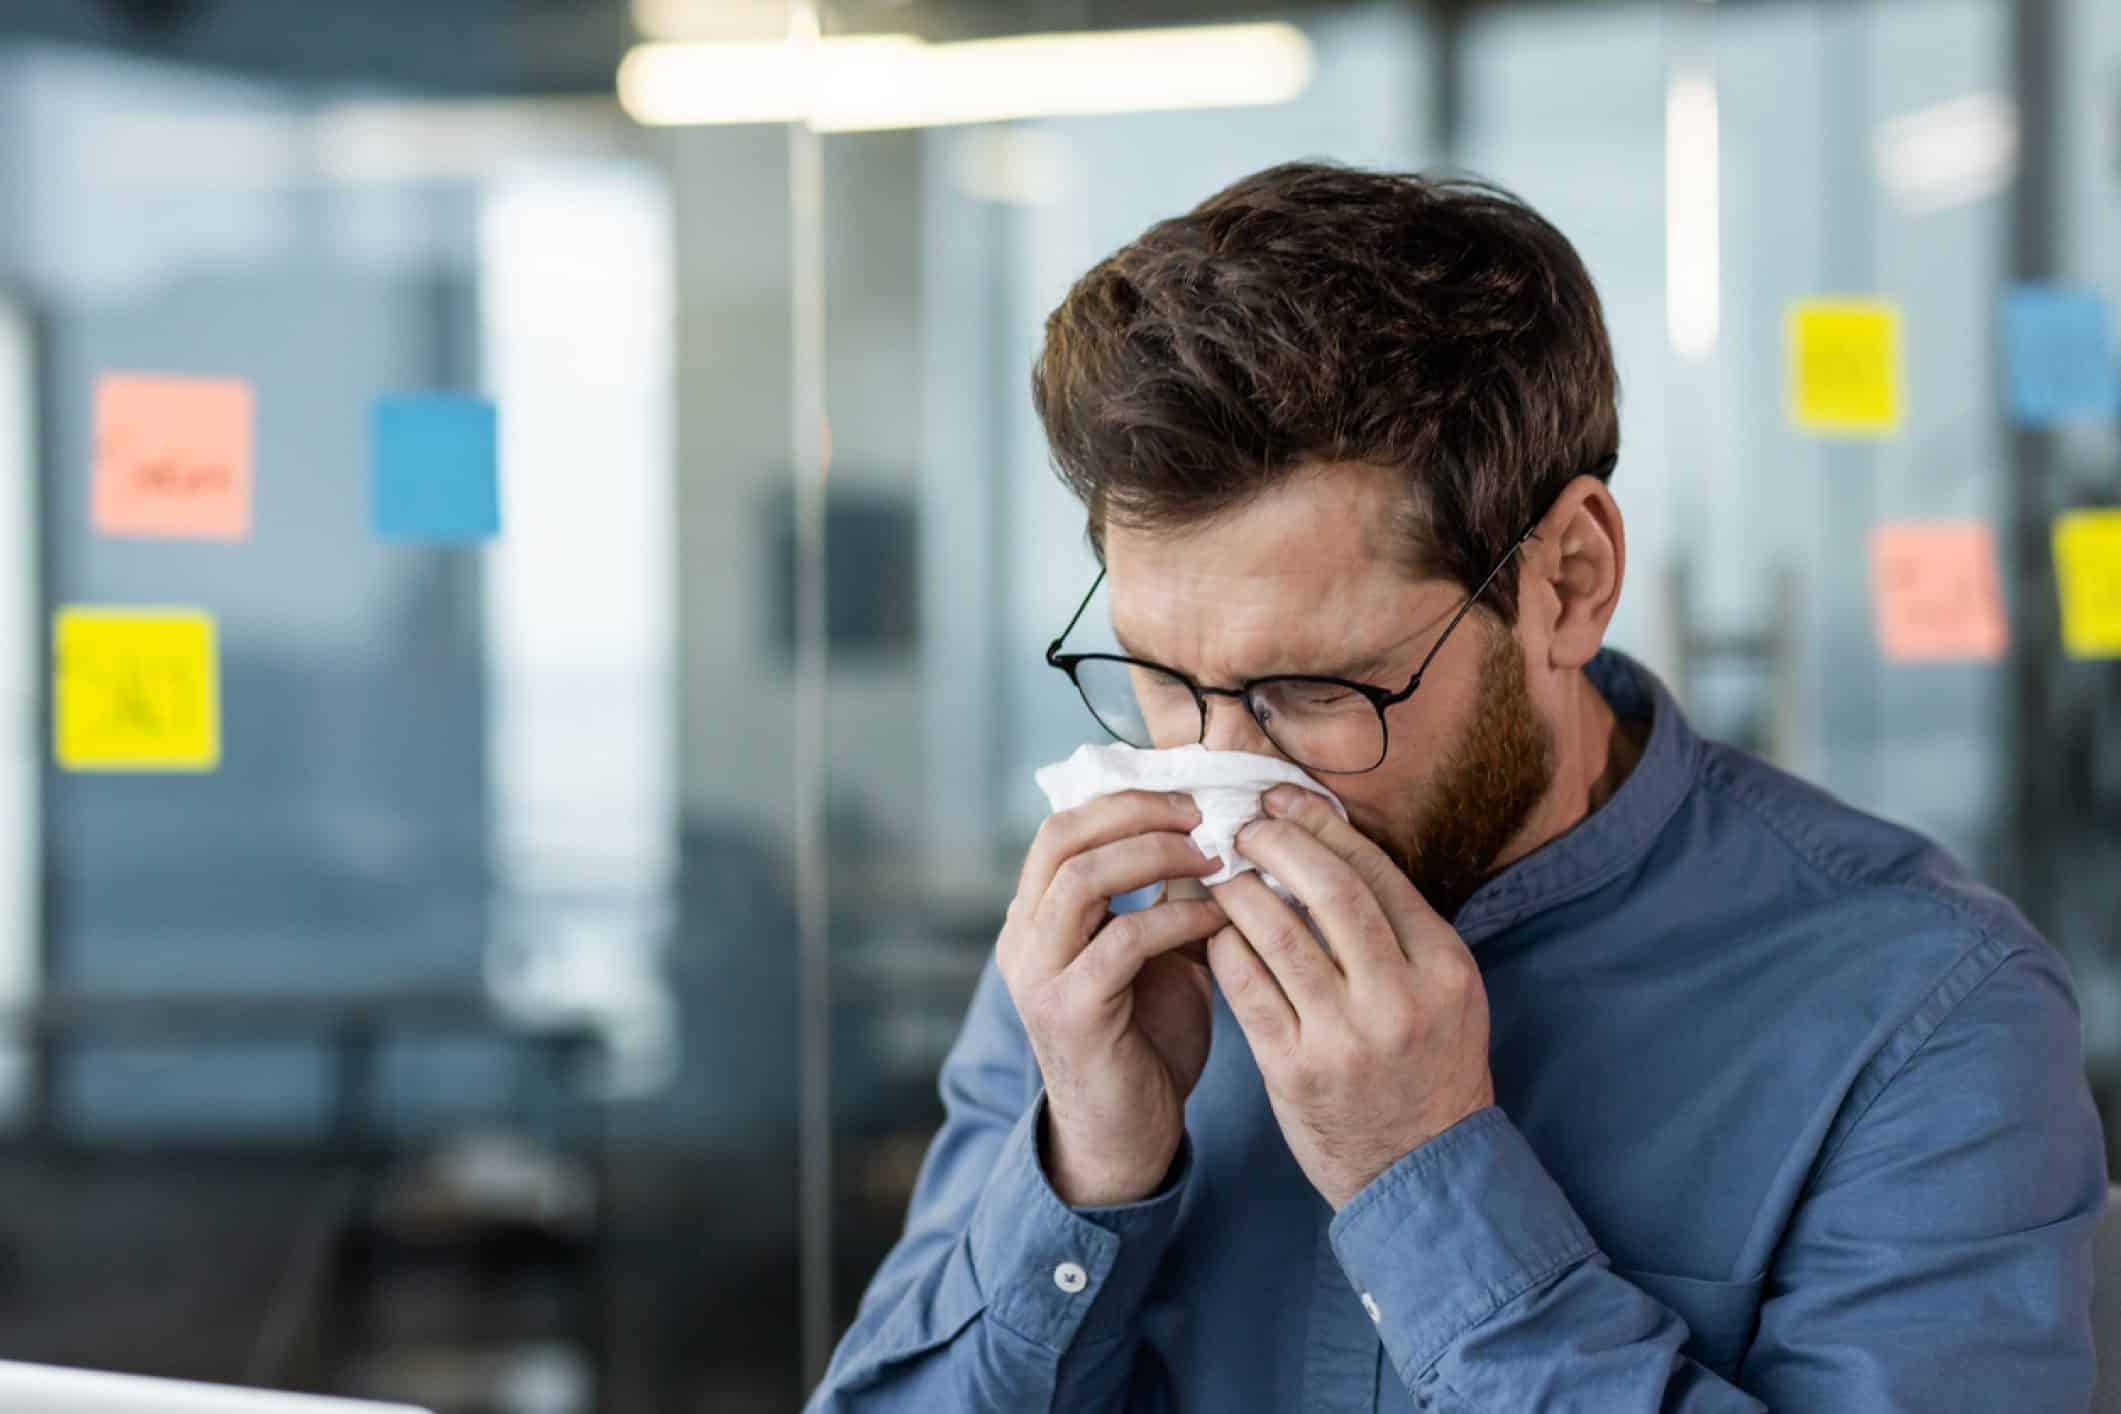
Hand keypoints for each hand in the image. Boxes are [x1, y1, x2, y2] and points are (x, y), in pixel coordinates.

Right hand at [997, 790, 1227, 1205]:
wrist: (1126, 1138)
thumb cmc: (1145, 1040)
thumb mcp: (1155, 951)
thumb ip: (1166, 893)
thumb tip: (1211, 823)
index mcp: (1036, 916)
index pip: (1063, 825)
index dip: (1126, 797)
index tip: (1192, 791)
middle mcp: (1023, 938)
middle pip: (1063, 837)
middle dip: (1140, 813)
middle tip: (1205, 814)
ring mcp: (1039, 975)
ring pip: (1082, 878)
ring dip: (1156, 856)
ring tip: (1215, 858)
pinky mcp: (1071, 1012)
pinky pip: (1124, 939)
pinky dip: (1179, 917)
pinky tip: (1221, 918)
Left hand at [1205, 784, 1494, 1209]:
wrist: (1419, 1172)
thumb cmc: (1427, 1070)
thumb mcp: (1446, 994)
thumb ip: (1400, 929)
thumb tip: (1327, 844)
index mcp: (1444, 967)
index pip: (1376, 872)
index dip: (1322, 825)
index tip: (1283, 800)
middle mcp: (1400, 997)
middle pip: (1329, 889)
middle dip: (1278, 843)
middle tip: (1243, 824)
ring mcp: (1346, 1036)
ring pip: (1279, 932)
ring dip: (1240, 889)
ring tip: (1220, 870)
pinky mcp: (1295, 1069)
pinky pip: (1246, 987)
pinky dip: (1224, 946)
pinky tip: (1211, 928)